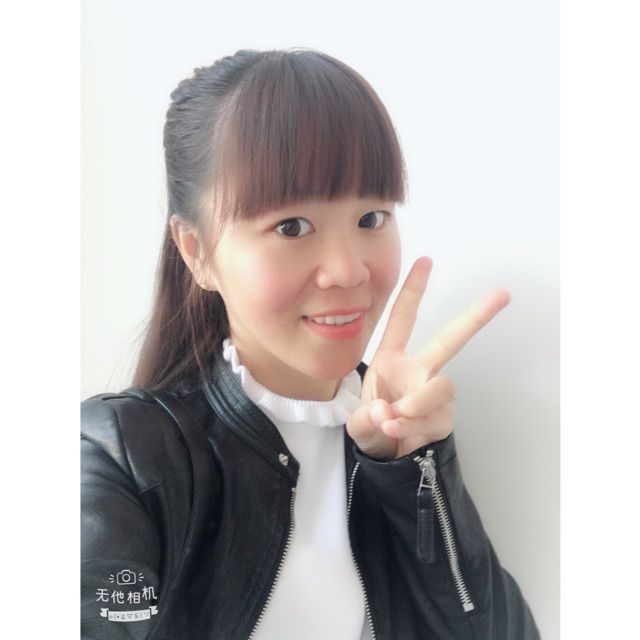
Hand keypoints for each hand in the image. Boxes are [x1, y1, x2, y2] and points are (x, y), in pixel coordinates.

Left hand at [347, 257, 510, 459]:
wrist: (384, 455)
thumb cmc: (371, 424)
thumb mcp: (358, 420)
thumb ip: (367, 418)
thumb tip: (389, 414)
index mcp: (392, 358)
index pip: (403, 318)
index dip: (413, 289)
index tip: (426, 260)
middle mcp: (419, 369)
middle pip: (450, 340)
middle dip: (475, 316)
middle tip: (502, 294)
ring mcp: (434, 393)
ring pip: (441, 386)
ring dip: (416, 405)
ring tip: (390, 420)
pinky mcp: (443, 417)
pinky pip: (436, 418)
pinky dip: (414, 427)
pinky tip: (398, 433)